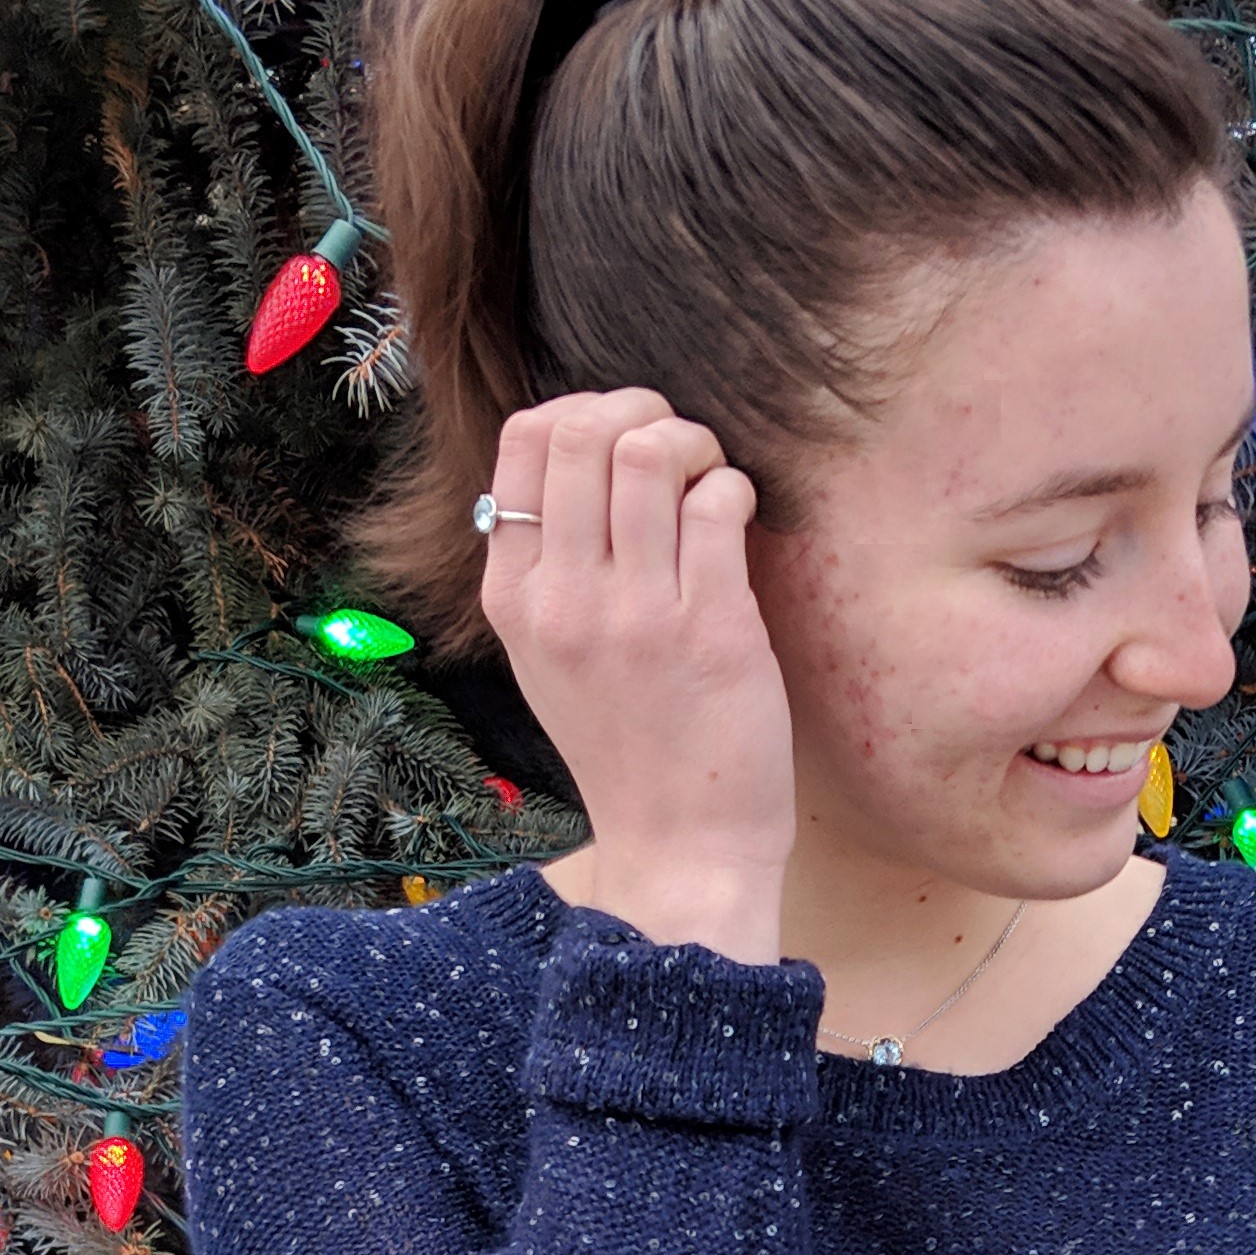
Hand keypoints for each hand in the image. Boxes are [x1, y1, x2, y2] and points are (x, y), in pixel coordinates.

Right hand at [480, 388, 792, 962]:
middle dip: (644, 411)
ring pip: (651, 453)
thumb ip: (548, 564)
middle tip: (680, 448)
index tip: (624, 440)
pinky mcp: (711, 629)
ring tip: (713, 482)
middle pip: (584, 429)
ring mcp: (635, 614)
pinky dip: (737, 489)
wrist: (679, 843)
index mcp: (513, 596)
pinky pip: (718, 504)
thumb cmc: (625, 743)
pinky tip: (742, 519)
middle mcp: (564, 599)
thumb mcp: (547, 656)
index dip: (585, 411)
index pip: (525, 441)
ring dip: (696, 444)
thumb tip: (579, 455)